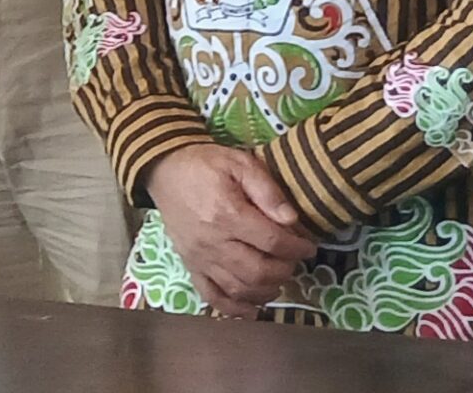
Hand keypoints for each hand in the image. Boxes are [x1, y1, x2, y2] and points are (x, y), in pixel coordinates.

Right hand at [143, 144, 317, 317]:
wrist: (163, 170)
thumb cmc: (205, 164)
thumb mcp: (240, 163)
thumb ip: (267, 190)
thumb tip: (292, 220)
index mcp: (228, 214)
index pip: (273, 242)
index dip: (298, 248)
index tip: (309, 246)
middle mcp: (213, 242)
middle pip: (259, 271)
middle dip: (285, 270)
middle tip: (293, 260)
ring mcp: (199, 257)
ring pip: (239, 288)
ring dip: (266, 290)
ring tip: (278, 277)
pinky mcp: (190, 265)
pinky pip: (212, 295)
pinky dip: (234, 308)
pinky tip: (253, 308)